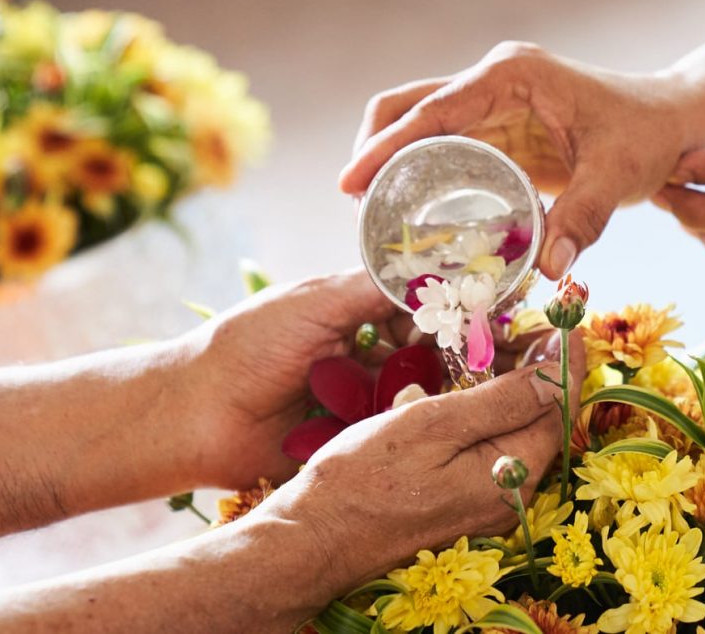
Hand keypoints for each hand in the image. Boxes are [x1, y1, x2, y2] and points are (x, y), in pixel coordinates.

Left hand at [181, 270, 552, 490]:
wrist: (193, 414)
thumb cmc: (248, 345)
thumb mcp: (316, 300)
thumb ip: (374, 285)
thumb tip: (435, 268)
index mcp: (355, 312)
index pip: (421, 306)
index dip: (458, 309)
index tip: (497, 312)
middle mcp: (366, 352)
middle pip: (430, 350)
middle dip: (466, 351)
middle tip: (511, 356)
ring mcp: (363, 397)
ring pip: (421, 390)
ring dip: (453, 387)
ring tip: (496, 387)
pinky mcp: (355, 437)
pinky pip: (398, 428)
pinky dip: (425, 422)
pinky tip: (457, 419)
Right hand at [257, 329, 584, 598]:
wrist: (314, 537)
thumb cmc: (363, 479)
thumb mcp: (433, 426)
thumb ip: (501, 402)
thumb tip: (559, 375)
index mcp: (511, 475)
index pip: (559, 409)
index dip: (565, 362)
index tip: (565, 321)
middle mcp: (510, 495)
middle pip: (543, 421)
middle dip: (541, 371)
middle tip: (526, 323)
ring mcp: (486, 502)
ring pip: (516, 433)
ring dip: (514, 389)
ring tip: (497, 344)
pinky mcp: (462, 501)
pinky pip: (492, 449)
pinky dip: (489, 413)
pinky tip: (468, 387)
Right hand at [339, 41, 689, 278]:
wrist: (672, 121)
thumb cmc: (647, 134)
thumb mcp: (618, 174)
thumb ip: (584, 217)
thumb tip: (550, 270)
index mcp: (510, 75)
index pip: (430, 110)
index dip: (384, 147)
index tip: (349, 183)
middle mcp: (492, 81)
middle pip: (406, 107)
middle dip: (373, 151)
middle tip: (357, 208)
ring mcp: (491, 102)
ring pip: (417, 124)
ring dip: (390, 163)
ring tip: (373, 217)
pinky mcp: (497, 128)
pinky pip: (442, 146)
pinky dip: (418, 174)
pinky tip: (411, 214)